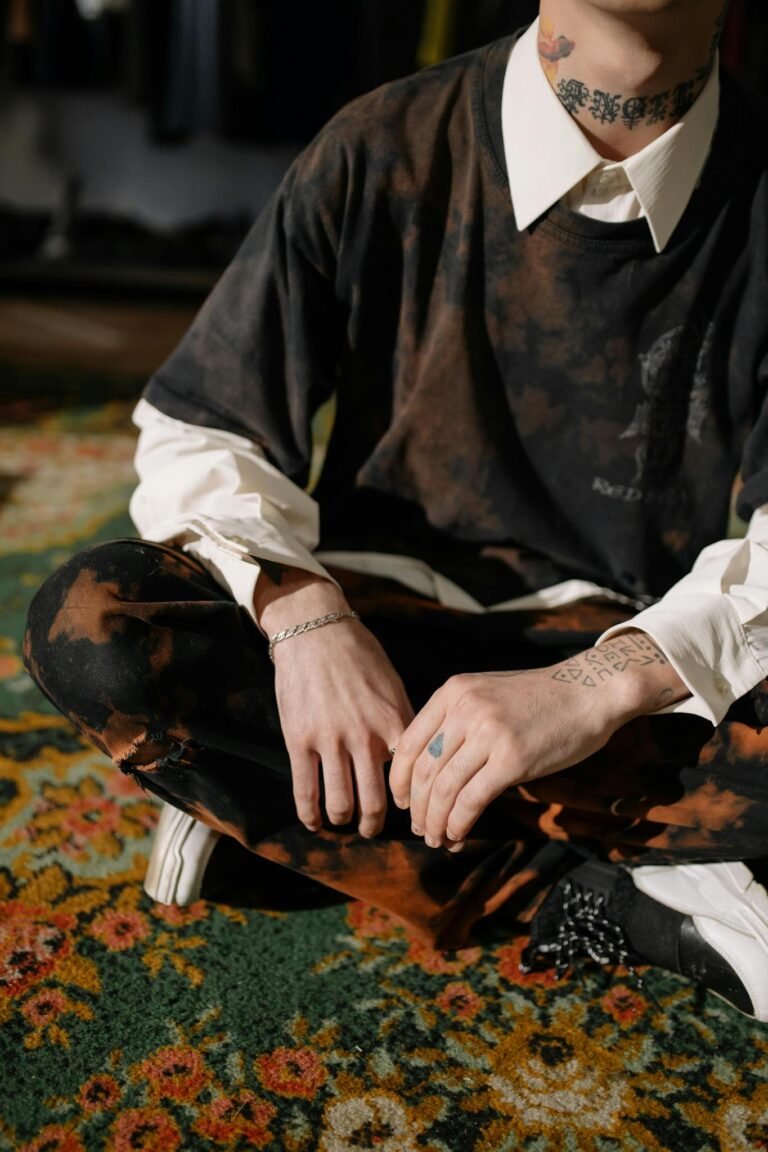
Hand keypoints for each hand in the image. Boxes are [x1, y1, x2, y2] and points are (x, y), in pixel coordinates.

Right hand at [256, 566, 413, 836]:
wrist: (316, 629)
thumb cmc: (358, 654)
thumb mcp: (392, 684)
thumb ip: (403, 720)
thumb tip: (417, 755)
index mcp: (394, 720)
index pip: (411, 776)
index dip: (412, 801)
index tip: (410, 810)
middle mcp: (365, 735)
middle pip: (376, 801)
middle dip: (376, 824)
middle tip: (374, 830)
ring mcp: (331, 740)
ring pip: (341, 803)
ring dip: (345, 821)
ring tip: (346, 824)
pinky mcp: (300, 740)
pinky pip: (306, 791)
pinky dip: (311, 815)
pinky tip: (314, 823)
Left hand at [389, 631, 687, 850]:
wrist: (589, 692)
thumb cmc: (540, 698)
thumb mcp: (486, 693)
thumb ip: (457, 719)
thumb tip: (430, 765)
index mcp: (452, 692)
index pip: (409, 743)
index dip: (400, 780)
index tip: (403, 802)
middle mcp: (465, 709)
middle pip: (424, 770)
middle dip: (418, 808)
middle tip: (420, 829)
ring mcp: (488, 733)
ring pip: (444, 789)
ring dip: (436, 821)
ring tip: (437, 839)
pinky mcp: (512, 759)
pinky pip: (472, 800)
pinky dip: (459, 823)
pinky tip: (458, 835)